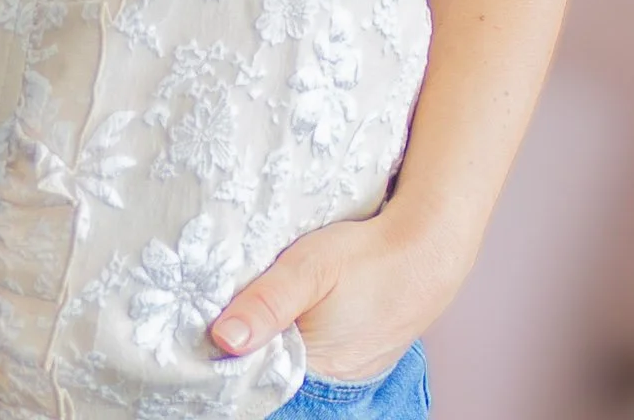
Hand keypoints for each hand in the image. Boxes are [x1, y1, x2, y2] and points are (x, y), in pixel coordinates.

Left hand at [208, 205, 455, 384]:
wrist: (428, 251)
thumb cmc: (368, 257)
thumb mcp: (309, 268)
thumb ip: (266, 303)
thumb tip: (222, 339)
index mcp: (313, 370)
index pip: (255, 377)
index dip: (230, 353)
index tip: (206, 328)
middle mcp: (330, 382)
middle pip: (272, 369)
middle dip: (250, 343)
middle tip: (231, 305)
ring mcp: (345, 371)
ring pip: (293, 359)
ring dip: (274, 336)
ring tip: (262, 303)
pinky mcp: (354, 354)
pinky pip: (315, 352)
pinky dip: (300, 334)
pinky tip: (293, 308)